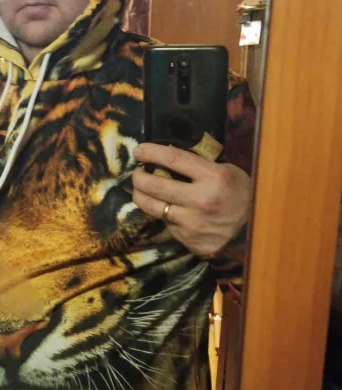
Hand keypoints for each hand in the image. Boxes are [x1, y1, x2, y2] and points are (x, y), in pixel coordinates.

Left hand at [132, 143, 251, 256]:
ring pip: (153, 207)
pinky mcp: (187, 239)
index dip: (152, 152)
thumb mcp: (227, 171)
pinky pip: (166, 223)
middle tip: (136, 173)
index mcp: (213, 177)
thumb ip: (199, 165)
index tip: (139, 151)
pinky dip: (162, 214)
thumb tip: (167, 157)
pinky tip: (164, 208)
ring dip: (141, 196)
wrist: (252, 230)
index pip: (174, 159)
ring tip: (139, 190)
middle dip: (139, 177)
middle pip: (156, 185)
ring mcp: (192, 222)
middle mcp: (200, 200)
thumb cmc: (239, 194)